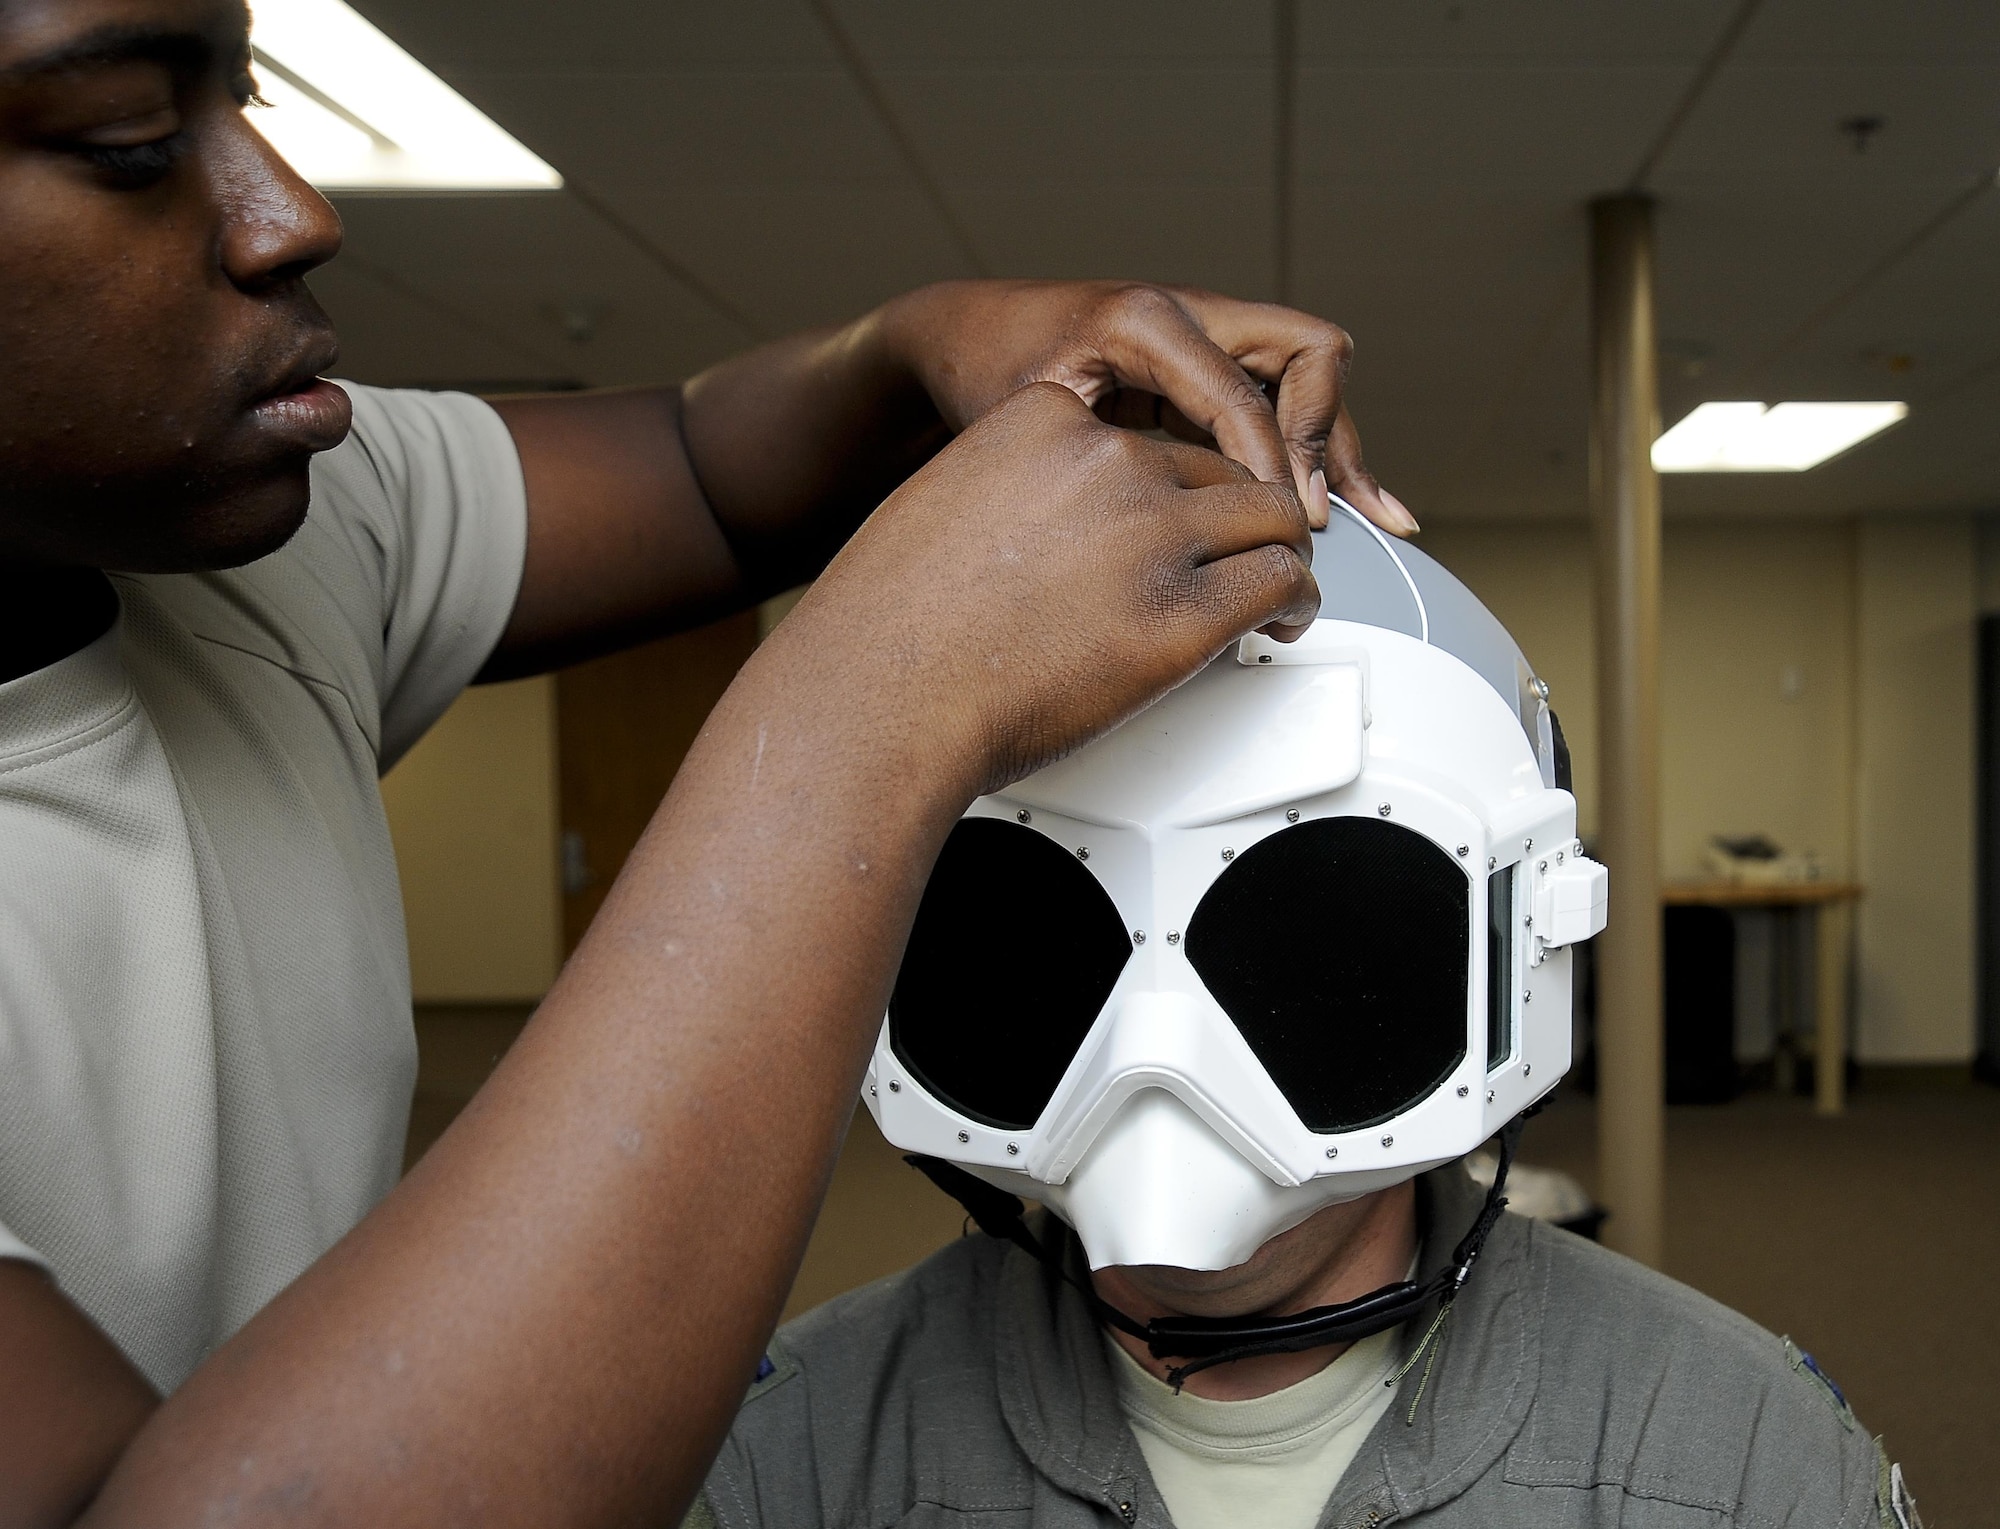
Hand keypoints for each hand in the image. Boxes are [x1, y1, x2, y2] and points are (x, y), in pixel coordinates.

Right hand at [761, 380, 1319, 798]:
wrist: (879, 696)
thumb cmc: (890, 629)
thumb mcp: (943, 508)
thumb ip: (1012, 495)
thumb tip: (1051, 537)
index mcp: (1044, 420)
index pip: (1142, 436)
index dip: (1165, 487)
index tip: (1164, 524)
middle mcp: (1107, 462)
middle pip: (1217, 469)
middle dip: (1235, 518)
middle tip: (1241, 558)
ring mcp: (1151, 532)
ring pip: (1270, 516)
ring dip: (1281, 552)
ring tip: (1279, 587)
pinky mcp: (1182, 613)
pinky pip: (1278, 583)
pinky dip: (1297, 602)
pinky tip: (1284, 622)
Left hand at [876, 279, 1415, 535]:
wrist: (954, 340)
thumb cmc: (981, 373)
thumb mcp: (1032, 418)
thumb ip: (1106, 456)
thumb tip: (1185, 515)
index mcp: (1149, 319)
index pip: (1244, 395)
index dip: (1274, 466)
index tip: (1285, 526)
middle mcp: (1188, 316)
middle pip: (1309, 357)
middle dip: (1330, 436)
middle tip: (1330, 515)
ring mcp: (1201, 340)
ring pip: (1303, 383)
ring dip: (1332, 447)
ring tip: (1379, 518)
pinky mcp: (1197, 372)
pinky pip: (1272, 405)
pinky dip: (1302, 452)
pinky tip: (1329, 506)